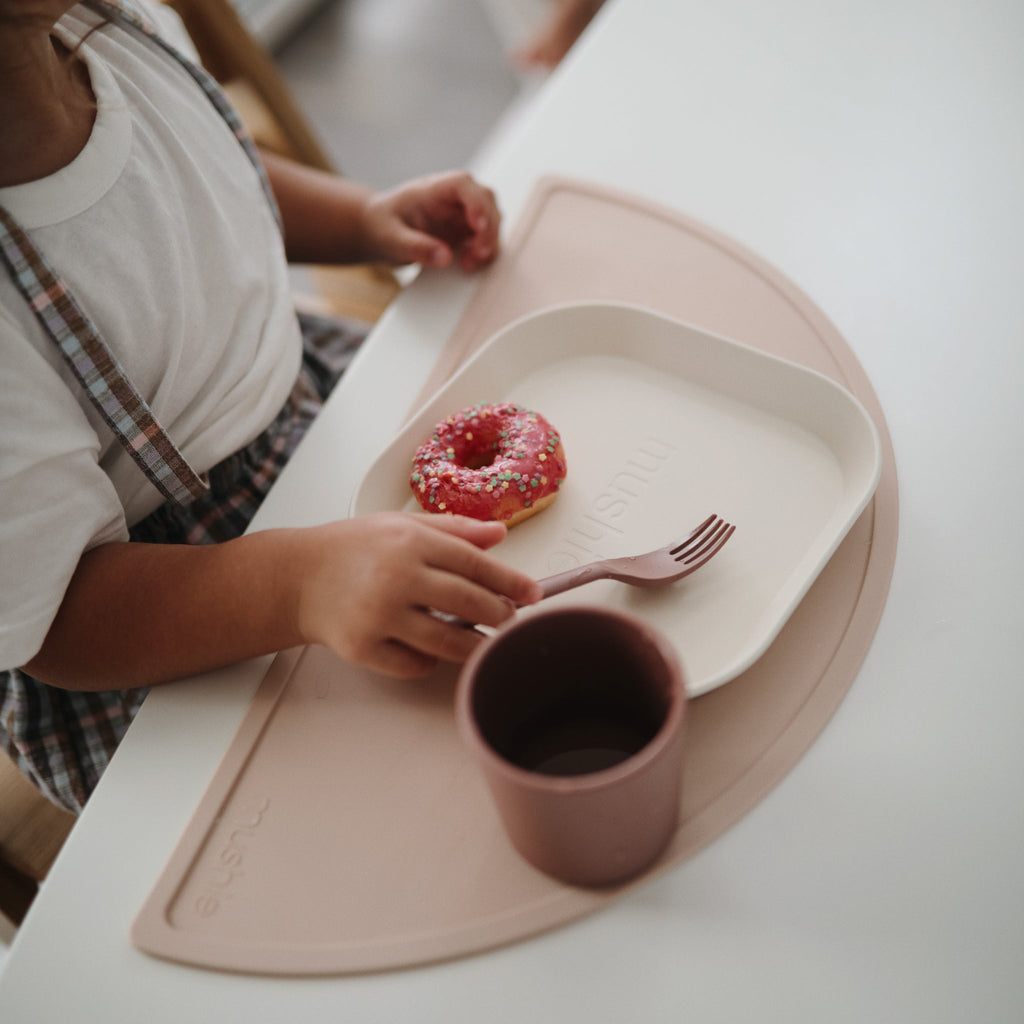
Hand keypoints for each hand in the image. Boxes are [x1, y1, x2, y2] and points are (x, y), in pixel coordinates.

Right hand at [296, 512, 540, 676]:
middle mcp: (397, 577)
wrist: (295, 578)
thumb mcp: (400, 525)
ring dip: (475, 647)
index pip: (476, 564)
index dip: (511, 581)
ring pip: (447, 642)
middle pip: (469, 603)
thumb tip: (498, 535)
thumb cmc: (349, 549)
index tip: (532, 594)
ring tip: (486, 644)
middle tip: (510, 620)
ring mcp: (379, 615)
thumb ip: (452, 530)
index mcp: (410, 542)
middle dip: (499, 616)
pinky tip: (431, 650)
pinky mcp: (363, 648)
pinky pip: (414, 664)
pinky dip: (429, 661)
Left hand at [361, 171, 500, 270]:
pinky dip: (483, 253)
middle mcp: (453, 198)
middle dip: (488, 229)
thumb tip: (444, 257)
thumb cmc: (382, 226)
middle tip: (478, 254)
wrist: (378, 231)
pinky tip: (468, 264)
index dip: (476, 203)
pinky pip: (485, 238)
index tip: (478, 225)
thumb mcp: (391, 239)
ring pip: (492, 221)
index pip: (463, 185)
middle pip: (486, 202)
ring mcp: (462, 214)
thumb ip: (416, 247)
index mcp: (434, 189)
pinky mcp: (465, 231)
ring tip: (468, 264)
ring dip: (488, 243)